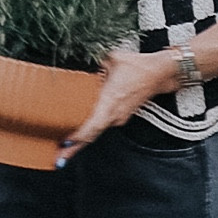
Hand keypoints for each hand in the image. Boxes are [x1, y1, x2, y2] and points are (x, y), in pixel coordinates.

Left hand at [58, 46, 174, 162]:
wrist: (159, 73)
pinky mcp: (121, 116)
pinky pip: (102, 126)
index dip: (78, 137)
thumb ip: (93, 62)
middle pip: (91, 136)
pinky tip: (80, 134)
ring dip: (81, 141)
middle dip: (74, 149)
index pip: (92, 126)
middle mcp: (114, 114)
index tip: (64, 144)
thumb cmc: (139, 67)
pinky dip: (90, 132)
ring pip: (96, 132)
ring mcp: (118, 117)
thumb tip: (79, 60)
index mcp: (110, 101)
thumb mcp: (111, 58)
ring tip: (64, 150)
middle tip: (58, 159)